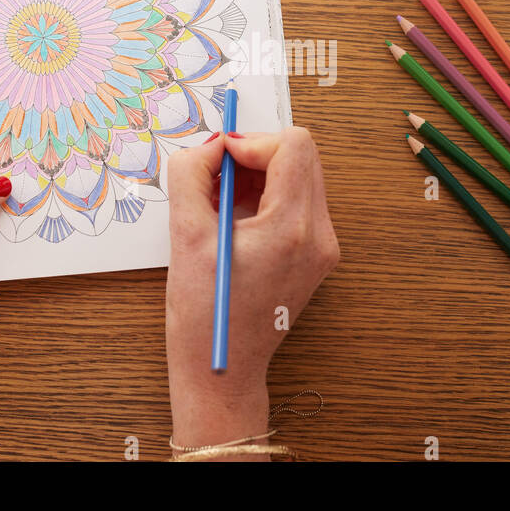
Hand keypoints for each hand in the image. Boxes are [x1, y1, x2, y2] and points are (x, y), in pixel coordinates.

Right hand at [165, 127, 339, 453]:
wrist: (223, 369)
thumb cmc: (205, 315)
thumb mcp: (186, 236)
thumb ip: (191, 176)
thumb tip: (208, 146)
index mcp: (291, 229)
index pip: (293, 147)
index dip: (252, 141)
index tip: (219, 157)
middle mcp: (319, 236)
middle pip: (302, 156)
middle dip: (256, 154)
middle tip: (217, 175)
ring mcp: (323, 247)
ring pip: (301, 176)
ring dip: (261, 174)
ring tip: (221, 200)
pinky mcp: (317, 255)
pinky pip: (299, 202)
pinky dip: (268, 196)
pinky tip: (236, 219)